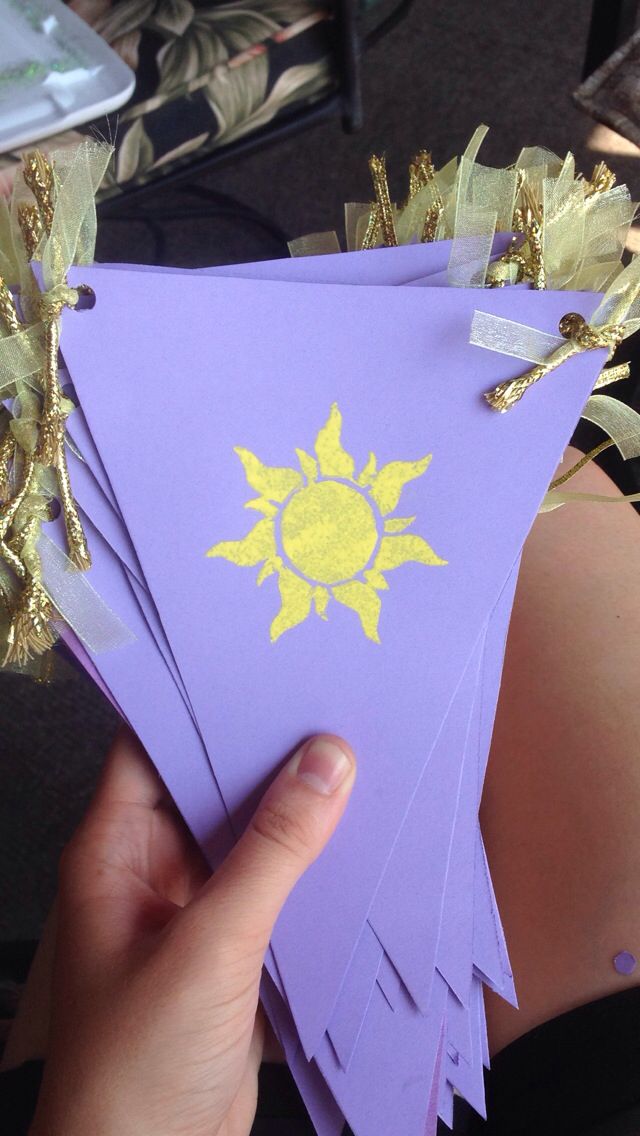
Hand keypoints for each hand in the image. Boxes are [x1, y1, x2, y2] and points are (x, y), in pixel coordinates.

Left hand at [30, 727, 355, 1135]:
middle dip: (267, 751)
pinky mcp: (231, 948)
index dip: (201, 701)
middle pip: (209, 785)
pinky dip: (311, 863)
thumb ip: (273, 853)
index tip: (265, 659)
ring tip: (361, 754)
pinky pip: (274, 885)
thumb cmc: (138, 1064)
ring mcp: (193, 908)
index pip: (151, 745)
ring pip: (249, 836)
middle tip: (333, 699)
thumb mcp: (209, 947)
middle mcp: (151, 868)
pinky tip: (360, 836)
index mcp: (115, 850)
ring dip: (297, 807)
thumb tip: (328, 760)